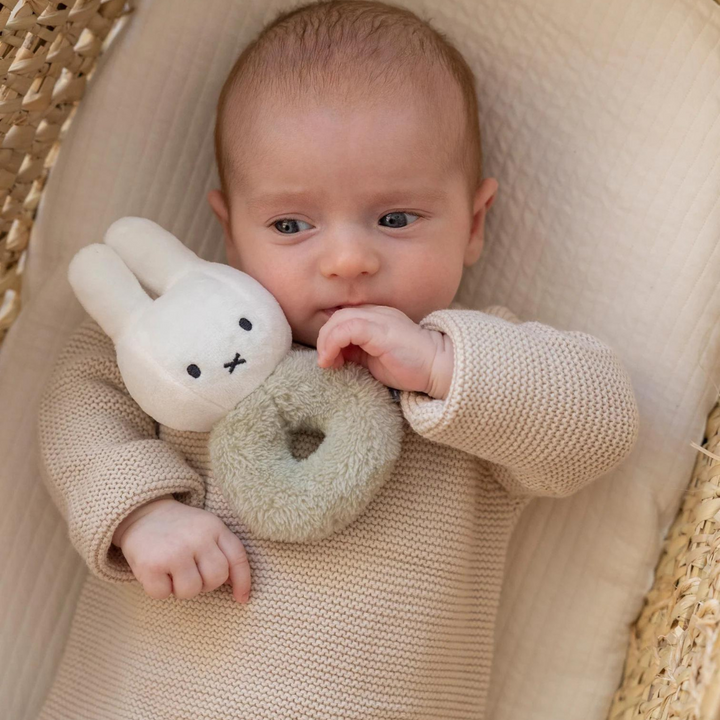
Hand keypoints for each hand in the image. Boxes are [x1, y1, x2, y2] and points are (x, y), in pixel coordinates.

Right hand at [112, 496, 251, 603]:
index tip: (242, 598)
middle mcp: (197, 538)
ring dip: (181, 589)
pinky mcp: (151, 565)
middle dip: (206, 584)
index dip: (243, 581)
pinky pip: (163, 594)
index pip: (237, 557)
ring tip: (173, 572)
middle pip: (216, 578)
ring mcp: (174, 551)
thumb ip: (223, 552)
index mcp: (214, 527)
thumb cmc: (180, 529)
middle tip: (192, 573)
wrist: (142, 514)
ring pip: (191, 591)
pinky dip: (159, 590)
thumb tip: (239, 589)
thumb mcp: (206, 529)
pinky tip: (156, 572)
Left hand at [316, 305, 453, 399]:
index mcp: (377, 317)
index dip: (330, 336)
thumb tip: (335, 354)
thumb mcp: (375, 359)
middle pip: (337, 316)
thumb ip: (357, 351)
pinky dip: (333, 344)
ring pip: (339, 320)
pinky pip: (347, 329)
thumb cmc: (411, 367)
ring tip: (327, 362)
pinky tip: (333, 360)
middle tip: (326, 362)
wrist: (439, 367)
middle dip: (324, 339)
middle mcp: (377, 313)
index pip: (343, 317)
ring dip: (326, 342)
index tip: (330, 359)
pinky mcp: (380, 330)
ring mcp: (379, 319)